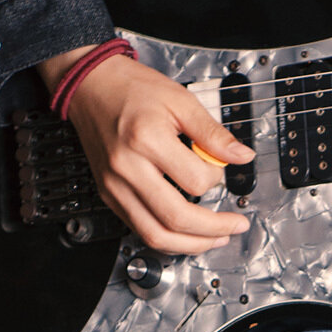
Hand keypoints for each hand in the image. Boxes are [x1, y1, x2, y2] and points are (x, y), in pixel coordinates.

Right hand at [38, 49, 255, 253]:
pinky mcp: (109, 195)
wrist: (90, 85)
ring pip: (156, 235)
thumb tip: (242, 156)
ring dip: (191, 245)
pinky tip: (186, 234)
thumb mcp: (180, 100)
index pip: (195, 181)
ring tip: (215, 239)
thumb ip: (213, 133)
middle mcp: (127, 167)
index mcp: (146, 139)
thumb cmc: (131, 89)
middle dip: (213, 230)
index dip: (216, 180)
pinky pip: (141, 230)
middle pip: (176, 219)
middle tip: (234, 227)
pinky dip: (168, 239)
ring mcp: (115, 185)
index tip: (219, 171)